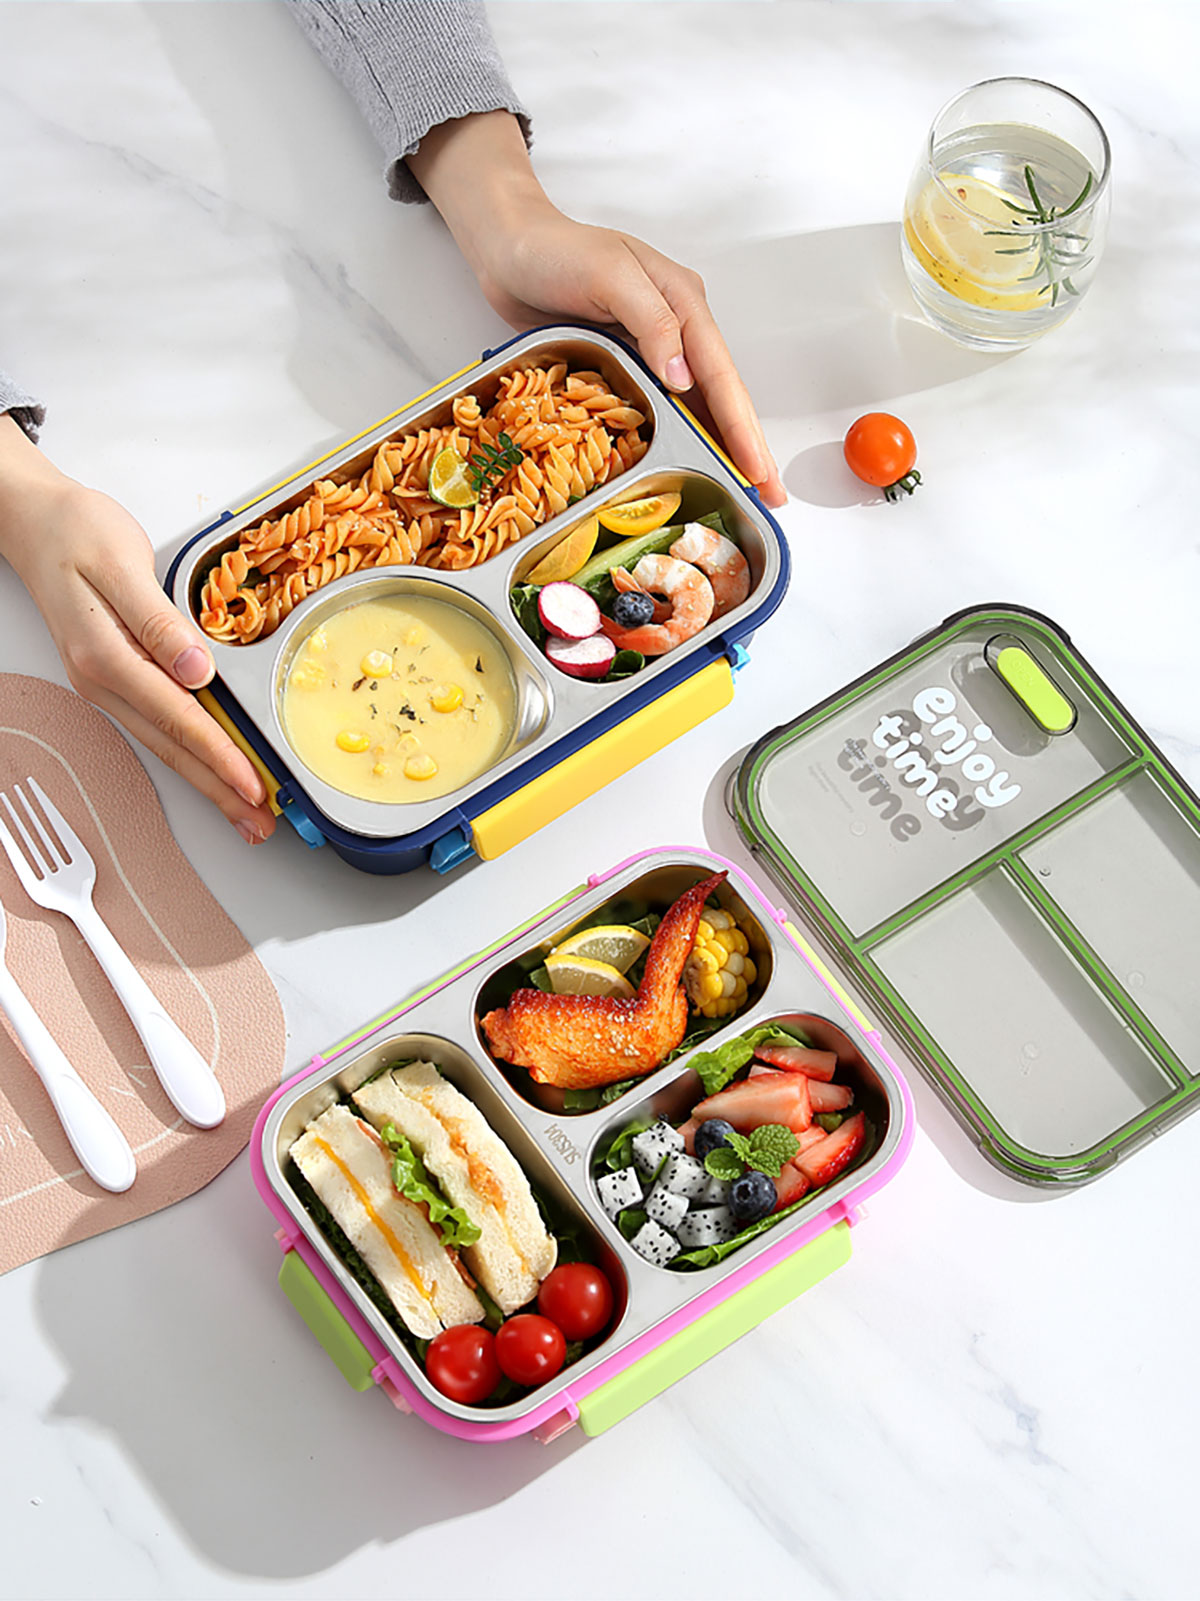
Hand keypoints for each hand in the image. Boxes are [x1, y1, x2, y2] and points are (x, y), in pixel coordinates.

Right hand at [0, 416, 274, 844]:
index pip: (177, 718)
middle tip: (260, 825)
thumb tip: (198, 670)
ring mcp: (104, 684)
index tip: (253, 784)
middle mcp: (102, 681)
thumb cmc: (77, 532)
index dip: (219, 755)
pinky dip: (189, 752)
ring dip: (205, 780)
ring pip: (164, 743)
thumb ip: (160, 623)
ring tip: (244, 812)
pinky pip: (156, 725)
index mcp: (106, 656)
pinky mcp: (112, 678)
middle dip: (218, 789)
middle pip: (171, 746)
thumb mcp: (121, 565)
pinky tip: (210, 768)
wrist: (34, 521)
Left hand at [407, 113, 785, 508]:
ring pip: (696, 406)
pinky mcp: (626, 364)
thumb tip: (684, 376)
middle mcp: (676, 327)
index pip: (721, 375)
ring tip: (741, 490)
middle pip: (720, 395)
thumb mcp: (609, 274)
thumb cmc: (554, 251)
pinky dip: (681, 437)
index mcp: (683, 302)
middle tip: (768, 495)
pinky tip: (691, 464)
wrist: (509, 247)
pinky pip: (662, 407)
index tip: (757, 469)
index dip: (740, 427)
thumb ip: (651, 321)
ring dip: (719, 448)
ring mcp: (652, 347)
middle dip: (746, 447)